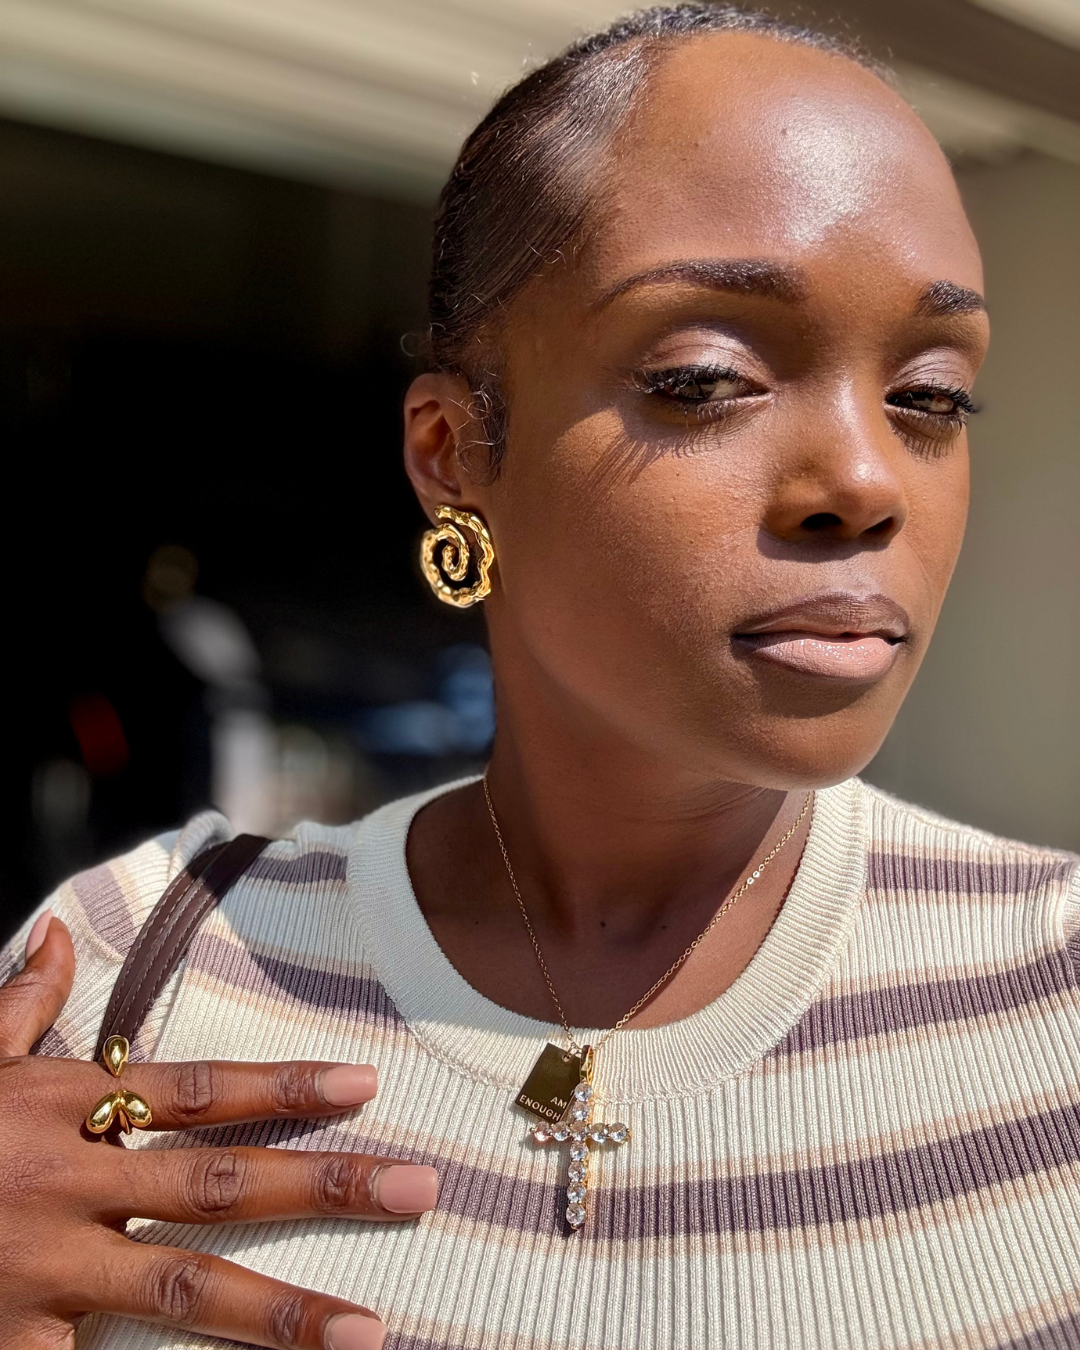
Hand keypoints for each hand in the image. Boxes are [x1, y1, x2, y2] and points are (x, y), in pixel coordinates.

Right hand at [0, 911, 437, 1349]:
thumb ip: (17, 1006)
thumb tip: (52, 934)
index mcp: (57, 1105)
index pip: (198, 1088)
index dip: (287, 1084)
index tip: (367, 1083)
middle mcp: (63, 1182)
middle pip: (216, 1181)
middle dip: (324, 1185)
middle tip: (420, 1187)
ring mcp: (40, 1270)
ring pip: (181, 1289)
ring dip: (282, 1312)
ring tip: (370, 1328)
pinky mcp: (12, 1344)